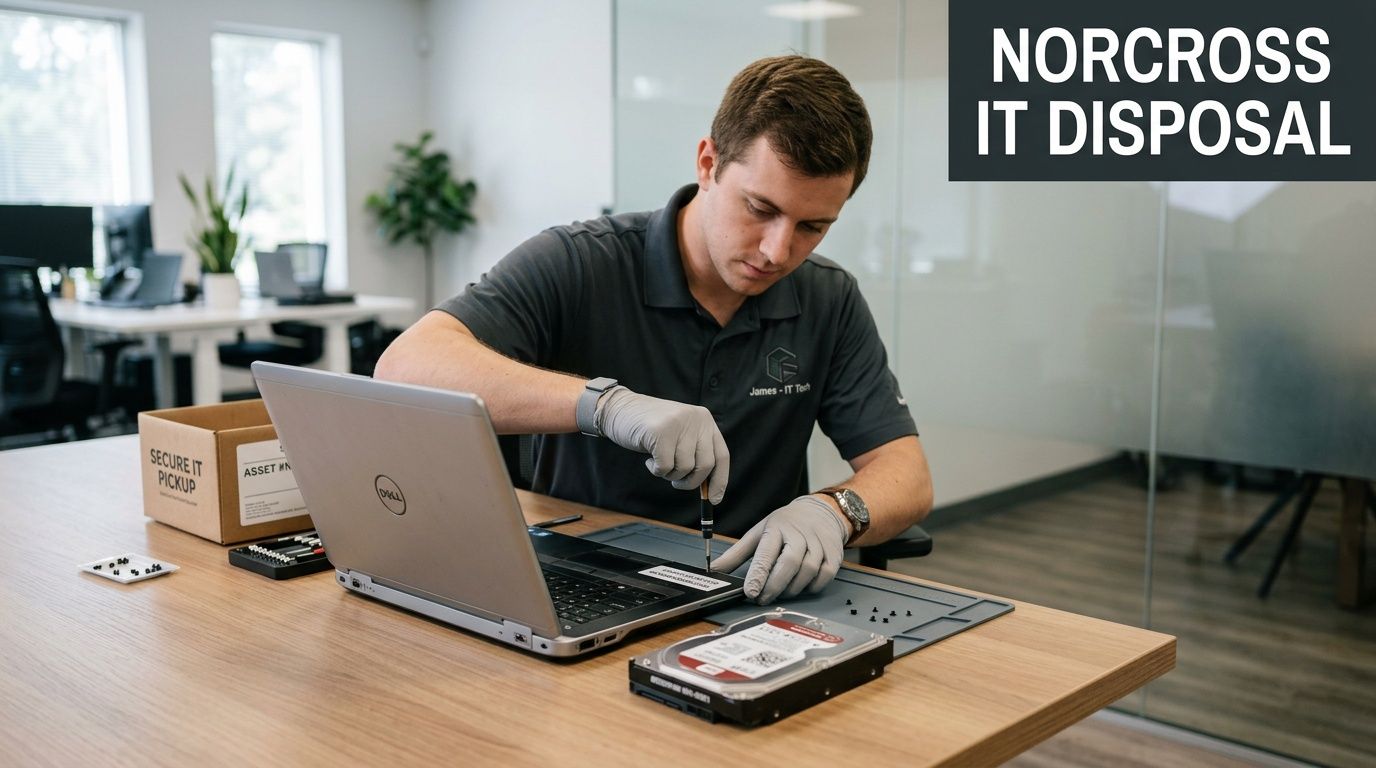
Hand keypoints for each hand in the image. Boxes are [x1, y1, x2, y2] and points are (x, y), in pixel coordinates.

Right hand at [596, 386, 729, 503]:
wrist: (619, 409)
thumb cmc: (650, 428)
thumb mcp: (680, 434)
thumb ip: (695, 453)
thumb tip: (709, 490)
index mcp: (705, 419)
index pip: (722, 456)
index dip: (719, 481)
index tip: (714, 500)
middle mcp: (696, 419)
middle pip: (705, 465)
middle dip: (690, 482)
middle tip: (675, 482)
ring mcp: (679, 423)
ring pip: (684, 468)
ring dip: (669, 474)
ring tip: (657, 461)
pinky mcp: (661, 432)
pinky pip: (665, 467)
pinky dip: (656, 470)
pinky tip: (648, 458)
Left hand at [710, 495, 845, 603]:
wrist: (820, 512)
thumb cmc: (785, 524)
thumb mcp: (758, 533)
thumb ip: (736, 553)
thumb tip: (714, 569)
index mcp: (777, 527)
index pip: (766, 552)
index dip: (758, 574)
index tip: (751, 592)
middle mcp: (799, 534)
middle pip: (789, 563)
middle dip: (774, 585)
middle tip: (762, 598)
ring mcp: (819, 543)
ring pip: (808, 571)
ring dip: (792, 588)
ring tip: (779, 592)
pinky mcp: (834, 554)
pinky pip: (824, 576)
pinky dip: (811, 587)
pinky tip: (800, 586)